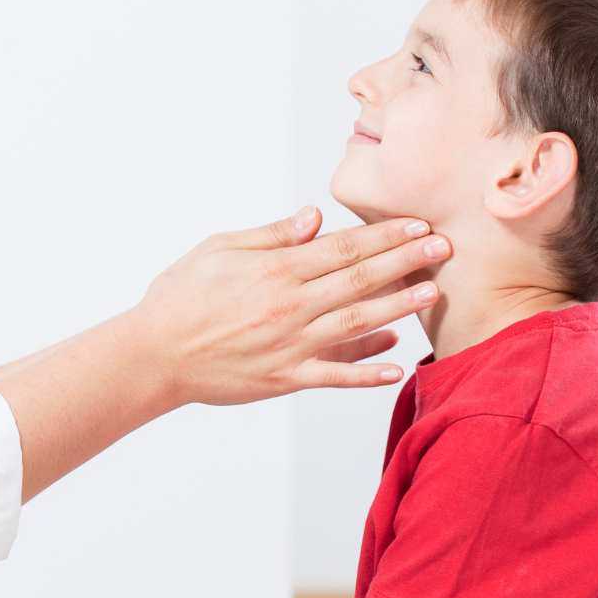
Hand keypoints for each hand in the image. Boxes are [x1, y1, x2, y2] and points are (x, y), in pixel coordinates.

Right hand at [123, 206, 445, 407]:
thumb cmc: (180, 297)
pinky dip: (368, 373)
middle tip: (444, 248)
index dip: (384, 236)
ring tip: (433, 293)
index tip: (417, 225)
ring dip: (400, 308)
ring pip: (357, 323)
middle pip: (360, 279)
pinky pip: (336, 376)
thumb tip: (315, 218)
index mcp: (275, 270)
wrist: (153, 354)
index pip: (342, 248)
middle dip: (406, 261)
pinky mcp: (285, 379)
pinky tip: (398, 365)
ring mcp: (290, 345)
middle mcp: (289, 306)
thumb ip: (271, 236)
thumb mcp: (219, 249)